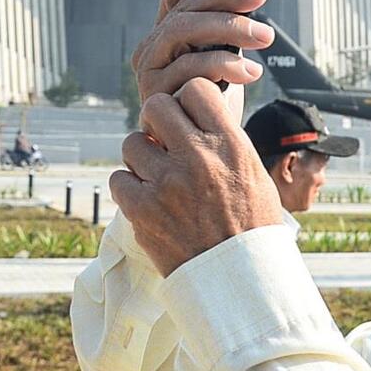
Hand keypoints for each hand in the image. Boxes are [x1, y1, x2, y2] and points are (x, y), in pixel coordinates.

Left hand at [112, 78, 283, 275]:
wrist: (241, 280)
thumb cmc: (250, 226)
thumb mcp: (251, 172)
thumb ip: (223, 140)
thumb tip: (194, 113)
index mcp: (230, 144)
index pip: (195, 89)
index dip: (187, 101)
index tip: (187, 119)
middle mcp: (198, 157)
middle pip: (156, 107)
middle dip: (157, 122)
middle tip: (163, 141)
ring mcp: (167, 183)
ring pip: (131, 143)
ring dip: (141, 158)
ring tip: (157, 178)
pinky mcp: (143, 210)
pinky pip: (118, 179)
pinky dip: (129, 188)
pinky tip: (147, 200)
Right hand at [131, 0, 273, 104]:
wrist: (205, 151)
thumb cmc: (217, 101)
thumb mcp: (227, 58)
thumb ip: (229, 28)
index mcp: (168, 29)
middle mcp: (153, 44)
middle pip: (185, 6)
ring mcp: (150, 69)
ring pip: (183, 29)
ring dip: (229, 27)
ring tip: (264, 37)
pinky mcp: (154, 94)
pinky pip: (188, 67)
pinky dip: (224, 64)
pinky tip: (251, 71)